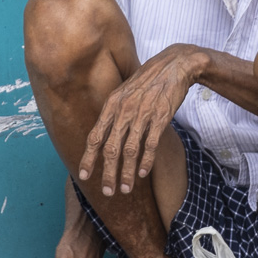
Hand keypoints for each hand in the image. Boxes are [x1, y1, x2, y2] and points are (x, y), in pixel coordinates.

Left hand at [78, 44, 201, 195]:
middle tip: (107, 192)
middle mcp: (124, 110)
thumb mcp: (124, 91)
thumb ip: (113, 111)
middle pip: (111, 148)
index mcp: (112, 104)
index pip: (95, 135)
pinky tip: (143, 173)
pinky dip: (146, 161)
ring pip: (130, 150)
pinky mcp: (160, 117)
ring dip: (126, 173)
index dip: (88, 157)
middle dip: (107, 173)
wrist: (174, 65)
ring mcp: (142, 114)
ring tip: (125, 189)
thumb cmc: (148, 80)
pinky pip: (150, 144)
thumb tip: (103, 133)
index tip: (83, 175)